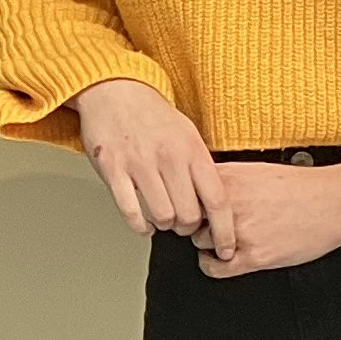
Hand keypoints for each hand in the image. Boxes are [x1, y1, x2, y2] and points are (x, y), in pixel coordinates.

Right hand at [72, 79, 234, 256]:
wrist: (116, 90)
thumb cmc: (153, 115)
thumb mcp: (188, 134)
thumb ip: (201, 167)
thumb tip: (215, 203)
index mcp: (192, 150)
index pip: (217, 200)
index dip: (225, 231)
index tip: (227, 249)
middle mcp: (169, 158)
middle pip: (189, 216)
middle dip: (188, 227)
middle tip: (184, 221)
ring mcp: (140, 164)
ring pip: (162, 218)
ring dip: (164, 225)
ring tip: (163, 215)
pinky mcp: (114, 170)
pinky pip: (131, 213)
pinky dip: (140, 226)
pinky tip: (144, 221)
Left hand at [191, 162, 340, 277]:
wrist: (334, 203)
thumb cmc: (300, 186)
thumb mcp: (256, 170)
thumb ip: (226, 178)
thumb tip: (199, 187)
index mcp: (230, 177)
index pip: (187, 188)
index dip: (188, 198)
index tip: (190, 203)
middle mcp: (231, 203)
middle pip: (189, 215)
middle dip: (197, 220)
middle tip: (208, 222)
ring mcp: (241, 230)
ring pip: (198, 241)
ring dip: (208, 241)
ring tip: (222, 238)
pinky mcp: (253, 256)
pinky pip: (214, 267)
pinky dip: (210, 264)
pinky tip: (219, 258)